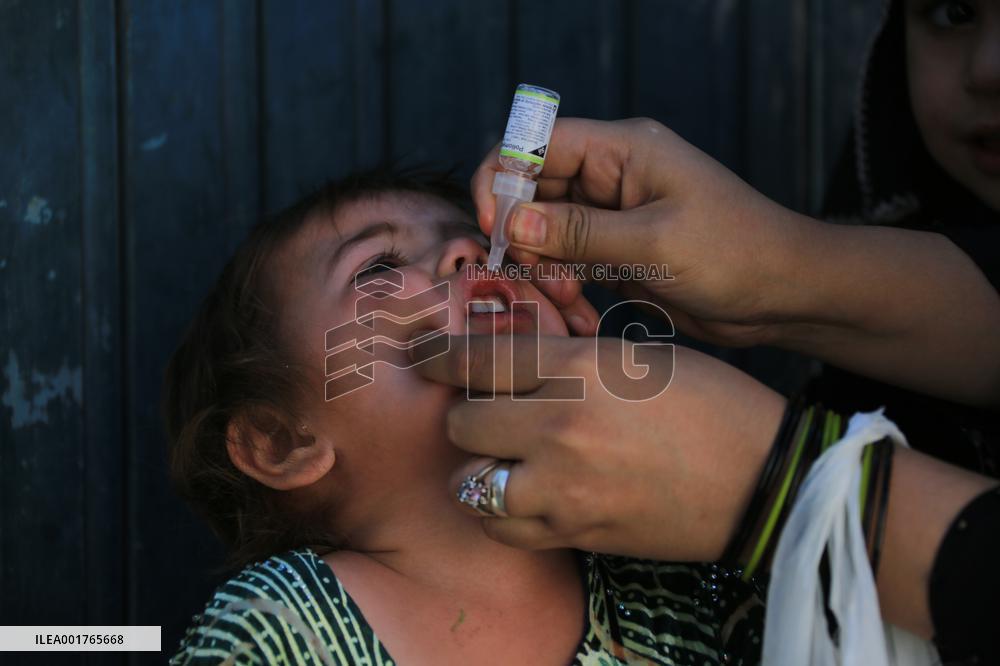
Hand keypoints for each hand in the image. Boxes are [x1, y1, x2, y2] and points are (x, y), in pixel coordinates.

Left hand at [412, 333, 785, 560]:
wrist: (762, 478)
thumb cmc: (710, 404)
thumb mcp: (636, 358)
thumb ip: (567, 362)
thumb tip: (514, 368)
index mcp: (578, 369)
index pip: (478, 357)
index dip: (438, 354)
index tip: (421, 355)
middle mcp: (559, 426)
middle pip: (463, 420)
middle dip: (468, 413)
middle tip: (489, 413)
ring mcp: (564, 487)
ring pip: (472, 479)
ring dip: (479, 466)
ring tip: (504, 458)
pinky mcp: (575, 532)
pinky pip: (504, 525)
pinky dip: (502, 511)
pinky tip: (523, 497)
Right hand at [472, 117, 810, 346]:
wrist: (785, 294)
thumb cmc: (737, 253)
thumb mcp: (654, 241)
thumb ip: (579, 232)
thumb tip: (512, 224)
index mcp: (622, 150)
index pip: (537, 144)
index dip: (505, 179)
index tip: (496, 229)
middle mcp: (612, 177)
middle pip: (534, 193)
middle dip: (525, 239)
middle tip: (538, 280)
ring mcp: (613, 216)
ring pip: (546, 235)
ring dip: (545, 271)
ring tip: (570, 302)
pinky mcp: (617, 252)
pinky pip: (569, 265)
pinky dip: (566, 289)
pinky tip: (582, 315)